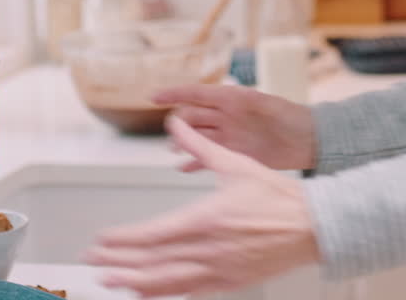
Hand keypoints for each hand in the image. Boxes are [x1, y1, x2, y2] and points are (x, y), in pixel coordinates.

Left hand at [84, 115, 320, 296]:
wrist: (313, 227)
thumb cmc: (277, 197)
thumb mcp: (235, 164)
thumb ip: (200, 144)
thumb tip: (175, 122)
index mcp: (208, 219)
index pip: (153, 235)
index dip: (122, 241)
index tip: (101, 241)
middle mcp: (210, 249)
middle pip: (153, 263)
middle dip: (118, 264)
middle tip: (92, 262)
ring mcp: (219, 270)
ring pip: (167, 282)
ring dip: (135, 283)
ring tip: (111, 281)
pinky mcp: (229, 283)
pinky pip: (189, 291)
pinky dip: (164, 292)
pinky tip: (146, 291)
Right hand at [154, 84, 315, 170]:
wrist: (307, 139)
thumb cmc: (287, 115)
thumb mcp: (263, 103)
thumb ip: (240, 101)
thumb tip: (218, 95)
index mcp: (229, 98)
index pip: (194, 93)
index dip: (173, 93)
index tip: (152, 97)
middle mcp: (224, 116)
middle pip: (192, 117)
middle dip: (178, 123)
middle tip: (173, 132)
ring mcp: (228, 135)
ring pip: (196, 137)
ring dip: (183, 143)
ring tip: (175, 151)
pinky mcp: (234, 154)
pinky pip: (208, 157)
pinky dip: (194, 163)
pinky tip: (182, 168)